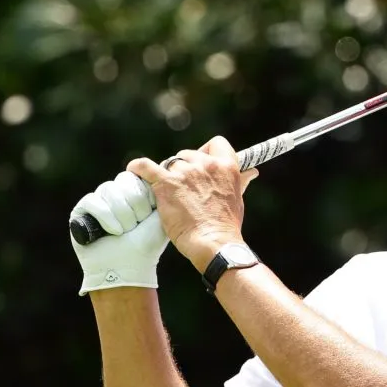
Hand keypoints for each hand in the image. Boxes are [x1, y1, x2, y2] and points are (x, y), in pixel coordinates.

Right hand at [70, 171, 169, 295]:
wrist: (129, 267)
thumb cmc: (147, 244)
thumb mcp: (159, 215)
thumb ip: (160, 192)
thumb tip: (157, 170)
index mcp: (133, 192)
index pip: (136, 175)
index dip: (143, 194)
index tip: (148, 213)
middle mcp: (115, 194)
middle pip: (123, 180)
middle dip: (135, 205)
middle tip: (137, 224)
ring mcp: (97, 201)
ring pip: (109, 190)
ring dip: (122, 214)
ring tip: (125, 231)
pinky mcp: (81, 211)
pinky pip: (93, 201)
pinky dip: (106, 217)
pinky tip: (113, 232)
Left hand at [127, 136, 258, 272]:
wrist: (214, 243)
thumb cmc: (227, 225)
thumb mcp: (238, 199)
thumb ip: (240, 181)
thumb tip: (252, 172)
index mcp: (226, 166)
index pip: (216, 143)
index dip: (207, 152)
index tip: (202, 163)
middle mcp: (206, 164)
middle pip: (188, 154)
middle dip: (184, 167)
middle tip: (183, 188)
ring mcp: (185, 172)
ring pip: (170, 164)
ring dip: (167, 175)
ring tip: (167, 193)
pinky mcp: (166, 183)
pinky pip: (145, 167)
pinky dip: (138, 168)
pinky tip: (134, 171)